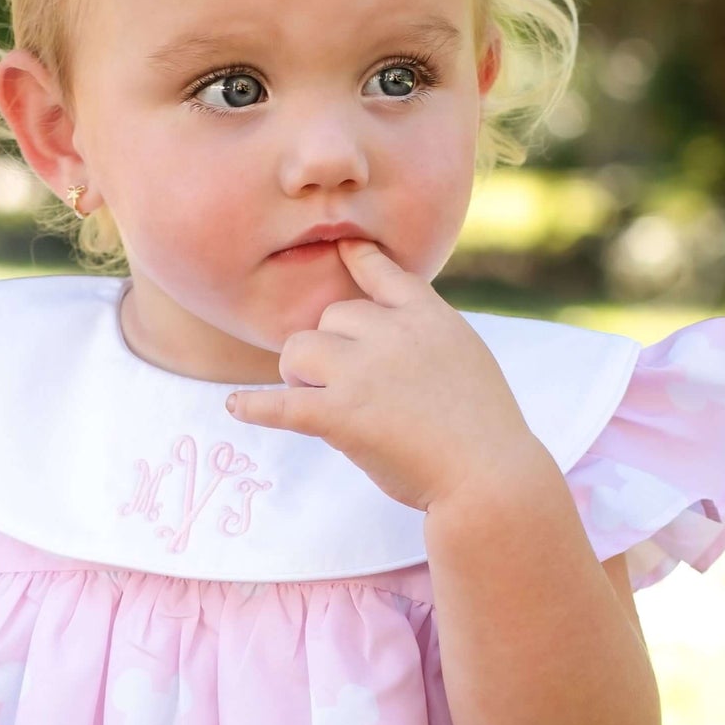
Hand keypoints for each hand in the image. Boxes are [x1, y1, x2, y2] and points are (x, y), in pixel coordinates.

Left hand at [224, 237, 546, 513]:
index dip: (358, 259)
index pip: (383, 274)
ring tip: (316, 400)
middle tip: (346, 387)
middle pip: (331, 317)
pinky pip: (281, 404)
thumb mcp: (467, 359)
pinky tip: (236, 407)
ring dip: (300, 374)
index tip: (341, 249)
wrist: (489, 476)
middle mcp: (392, 333)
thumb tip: (388, 328)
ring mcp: (364, 372)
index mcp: (428, 317)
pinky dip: (254, 407)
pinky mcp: (341, 415)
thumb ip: (427, 336)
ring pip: (298, 350)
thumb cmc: (484, 430)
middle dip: (329, 348)